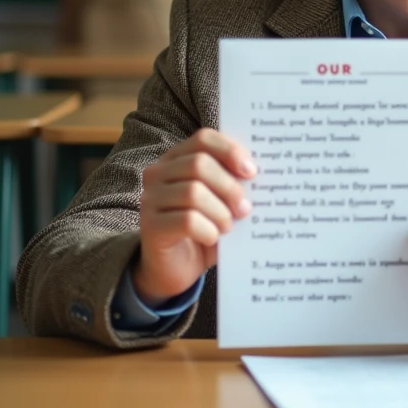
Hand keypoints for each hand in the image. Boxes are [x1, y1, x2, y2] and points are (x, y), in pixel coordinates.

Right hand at [132, 128, 255, 307]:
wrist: (176, 268)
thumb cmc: (204, 229)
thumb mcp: (221, 202)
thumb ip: (233, 184)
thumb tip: (256, 175)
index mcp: (177, 158)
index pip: (203, 139)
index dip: (230, 151)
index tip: (251, 171)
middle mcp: (158, 173)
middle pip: (199, 164)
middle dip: (230, 187)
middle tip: (244, 209)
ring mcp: (150, 199)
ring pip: (193, 193)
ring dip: (220, 212)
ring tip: (228, 227)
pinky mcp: (151, 226)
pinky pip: (187, 221)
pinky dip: (208, 230)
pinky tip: (212, 238)